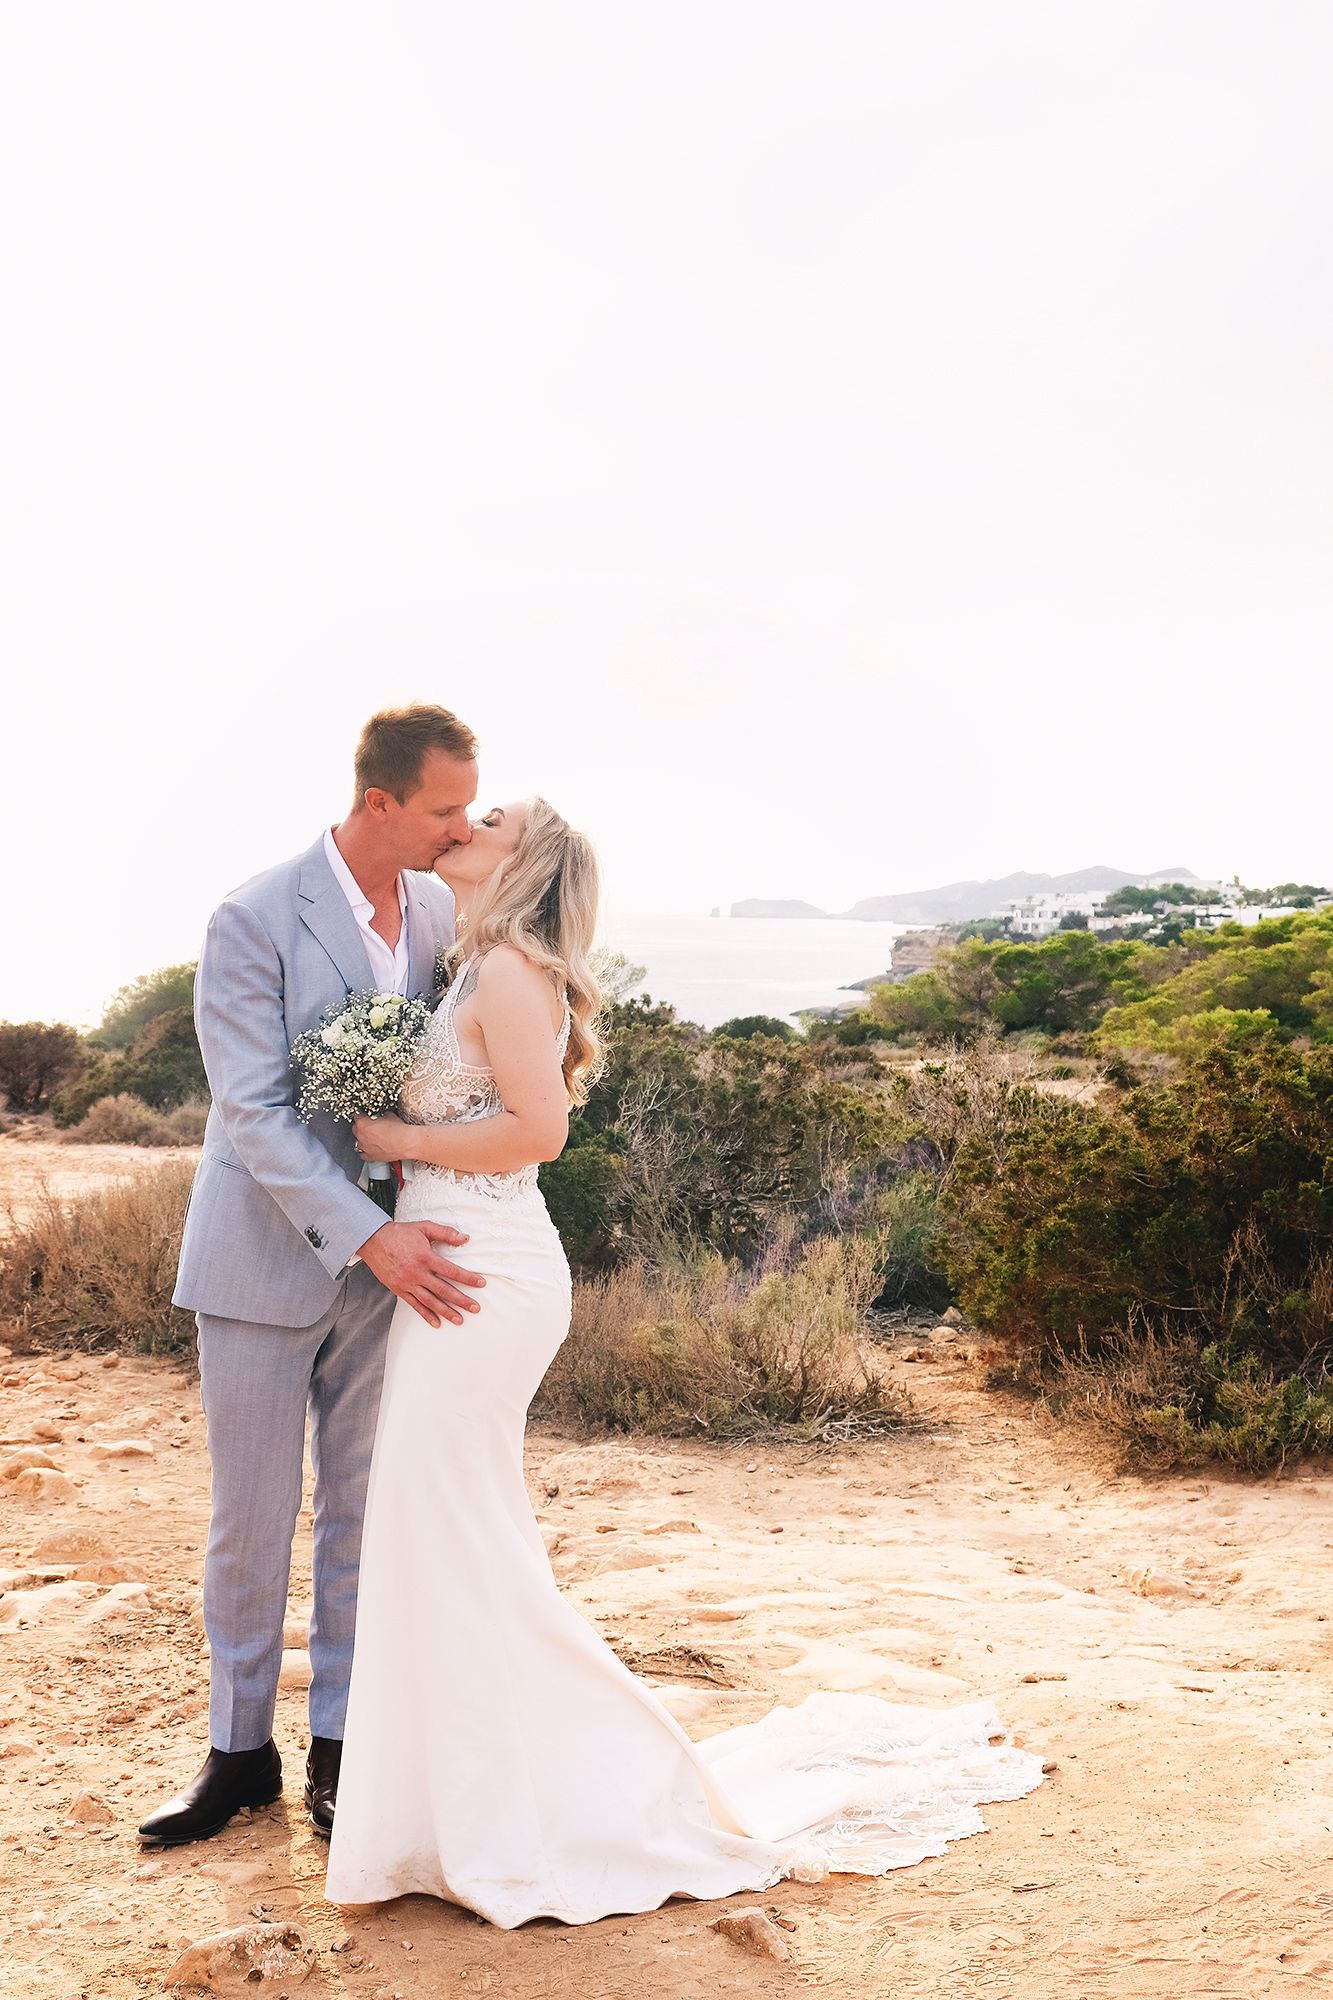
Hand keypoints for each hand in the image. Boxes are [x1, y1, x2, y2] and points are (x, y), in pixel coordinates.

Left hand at [355, 1114, 409, 1163]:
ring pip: (357, 1142)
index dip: (361, 1114)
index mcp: (362, 1123)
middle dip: (361, 1126)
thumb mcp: (389, 1115)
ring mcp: (364, 1147)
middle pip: (355, 1129)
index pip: (356, 1116)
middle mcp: (361, 1136)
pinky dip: (365, 1151)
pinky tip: (371, 1148)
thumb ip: (380, 1115)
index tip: (364, 1114)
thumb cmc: (398, 1130)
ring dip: (363, 1139)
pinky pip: (362, 1155)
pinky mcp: (370, 1157)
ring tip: (371, 1137)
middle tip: (369, 1125)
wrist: (406, 1143)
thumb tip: (382, 1116)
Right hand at [357, 1220, 485, 1327]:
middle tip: (475, 1308)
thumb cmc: (400, 1233)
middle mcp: (417, 1273)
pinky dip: (426, 1315)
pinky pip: (415, 1305)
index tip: (481, 1284)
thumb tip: (465, 1238)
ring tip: (459, 1320)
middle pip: (444, 1290)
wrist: (372, 1241)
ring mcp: (408, 1283)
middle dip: (462, 1300)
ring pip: (430, 1301)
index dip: (468, 1278)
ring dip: (446, 1312)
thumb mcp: (424, 1227)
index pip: (452, 1271)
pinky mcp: (399, 1290)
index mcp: (426, 1257)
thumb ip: (445, 1232)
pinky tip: (436, 1323)